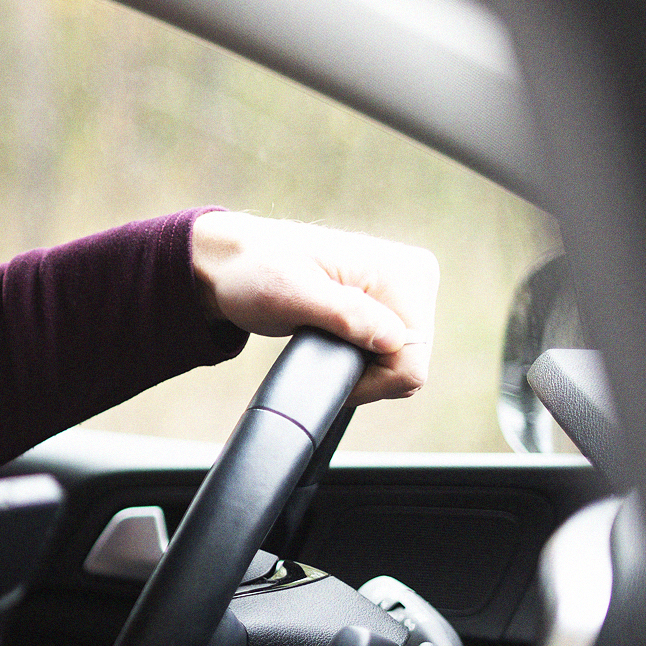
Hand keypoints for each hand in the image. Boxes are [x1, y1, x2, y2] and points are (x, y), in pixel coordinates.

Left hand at [190, 211, 440, 403]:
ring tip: (319, 341)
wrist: (232, 264)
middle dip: (365, 372)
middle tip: (317, 350)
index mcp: (405, 272)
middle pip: (410, 361)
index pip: (413, 357)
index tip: (325, 370)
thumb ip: (345, 315)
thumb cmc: (255, 271)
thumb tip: (394, 340)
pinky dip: (360, 359)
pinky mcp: (384, 306)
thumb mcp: (292, 293)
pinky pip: (388, 354)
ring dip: (360, 366)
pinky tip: (330, 343)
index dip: (371, 380)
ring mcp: (400, 293)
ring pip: (400, 362)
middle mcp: (413, 279)